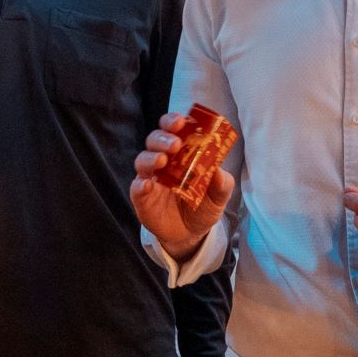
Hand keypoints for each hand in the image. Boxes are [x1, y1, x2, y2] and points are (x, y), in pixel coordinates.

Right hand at [130, 113, 234, 260]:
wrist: (192, 235)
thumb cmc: (203, 206)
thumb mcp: (219, 196)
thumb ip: (221, 183)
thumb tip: (218, 169)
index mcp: (181, 153)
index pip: (173, 130)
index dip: (173, 121)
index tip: (181, 121)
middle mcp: (163, 161)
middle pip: (155, 140)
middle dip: (164, 137)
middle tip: (176, 143)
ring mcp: (151, 179)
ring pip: (143, 160)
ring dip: (151, 157)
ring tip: (163, 160)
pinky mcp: (142, 198)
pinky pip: (136, 188)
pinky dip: (139, 184)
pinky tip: (147, 185)